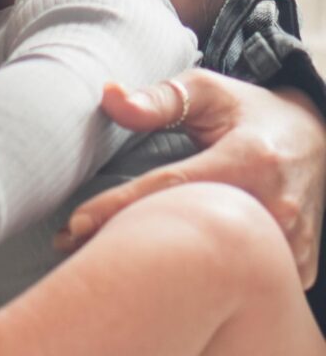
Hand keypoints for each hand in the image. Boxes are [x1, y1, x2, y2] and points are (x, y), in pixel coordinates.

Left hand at [56, 68, 325, 288]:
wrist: (314, 136)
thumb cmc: (247, 110)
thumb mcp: (206, 91)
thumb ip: (158, 97)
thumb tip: (108, 95)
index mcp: (248, 160)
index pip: (170, 190)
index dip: (118, 209)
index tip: (73, 226)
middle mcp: (275, 207)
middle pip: (191, 241)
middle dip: (129, 247)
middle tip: (74, 249)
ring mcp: (292, 244)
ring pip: (217, 270)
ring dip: (165, 268)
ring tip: (111, 261)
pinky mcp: (298, 267)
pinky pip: (243, 285)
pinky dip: (205, 281)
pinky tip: (166, 274)